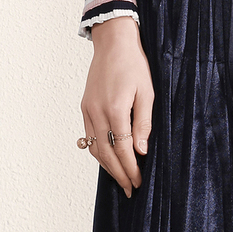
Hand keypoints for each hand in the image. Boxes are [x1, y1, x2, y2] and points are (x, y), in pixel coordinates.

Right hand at [80, 16, 153, 197]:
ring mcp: (88, 110)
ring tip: (119, 178)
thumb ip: (144, 122)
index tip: (138, 182)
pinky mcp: (85, 106)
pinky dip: (98, 151)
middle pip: (107, 153)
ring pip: (95, 147)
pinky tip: (108, 158)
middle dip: (118, 174)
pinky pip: (89, 135)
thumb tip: (141, 151)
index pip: (123, 149)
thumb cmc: (134, 64)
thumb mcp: (147, 92)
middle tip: (129, 188)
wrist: (113, 43)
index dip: (130, 168)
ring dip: (107, 166)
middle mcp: (98, 112)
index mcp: (116, 109)